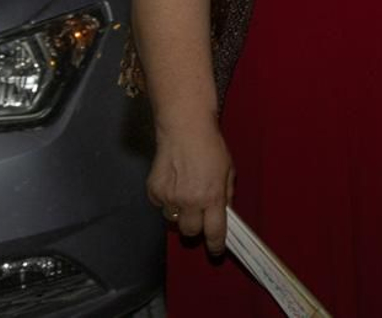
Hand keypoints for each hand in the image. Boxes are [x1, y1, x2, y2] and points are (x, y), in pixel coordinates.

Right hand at [147, 120, 234, 254]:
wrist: (184, 129)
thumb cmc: (211, 147)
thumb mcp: (228, 170)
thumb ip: (226, 194)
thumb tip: (224, 213)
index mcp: (212, 197)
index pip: (214, 231)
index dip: (215, 245)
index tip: (216, 251)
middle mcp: (189, 201)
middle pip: (189, 232)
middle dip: (195, 228)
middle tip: (199, 216)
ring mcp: (169, 197)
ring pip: (173, 220)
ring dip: (180, 213)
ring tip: (185, 191)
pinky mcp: (153, 191)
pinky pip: (161, 205)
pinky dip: (167, 200)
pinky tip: (173, 182)